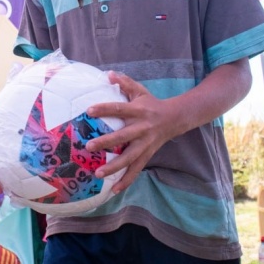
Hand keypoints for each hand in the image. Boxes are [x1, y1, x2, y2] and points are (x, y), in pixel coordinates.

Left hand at [86, 71, 178, 194]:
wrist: (175, 119)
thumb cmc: (151, 103)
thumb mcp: (140, 91)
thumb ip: (124, 83)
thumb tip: (108, 74)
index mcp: (139, 111)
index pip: (119, 109)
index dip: (104, 109)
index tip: (89, 111)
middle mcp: (142, 129)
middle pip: (123, 137)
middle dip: (106, 142)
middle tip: (89, 147)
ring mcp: (145, 144)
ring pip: (129, 158)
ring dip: (114, 167)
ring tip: (98, 173)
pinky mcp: (147, 155)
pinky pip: (136, 170)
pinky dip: (126, 181)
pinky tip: (114, 190)